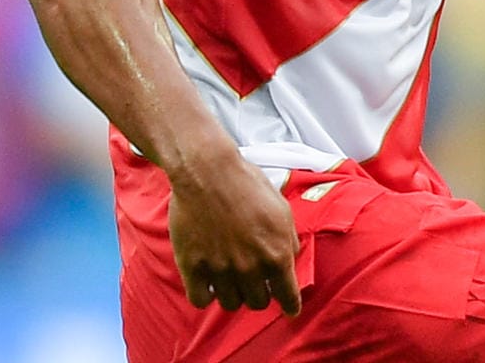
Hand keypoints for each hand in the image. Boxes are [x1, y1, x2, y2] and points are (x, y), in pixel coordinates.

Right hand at [166, 148, 300, 315]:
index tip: (290, 311)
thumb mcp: (282, 210)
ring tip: (231, 279)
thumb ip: (288, 240)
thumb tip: (289, 260)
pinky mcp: (193, 268)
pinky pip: (201, 300)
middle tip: (254, 283)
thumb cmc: (248, 185)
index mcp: (277, 254)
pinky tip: (209, 283)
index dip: (291, 306)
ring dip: (234, 294)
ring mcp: (220, 269)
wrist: (208, 172)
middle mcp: (251, 267)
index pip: (288, 295)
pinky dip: (206, 295)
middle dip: (259, 295)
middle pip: (258, 303)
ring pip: (231, 304)